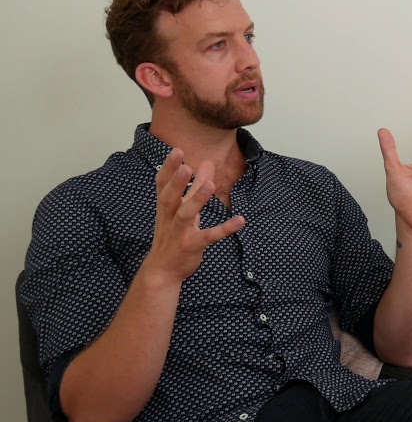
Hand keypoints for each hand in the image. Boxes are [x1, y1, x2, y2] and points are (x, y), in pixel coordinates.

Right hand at [143, 149, 244, 285]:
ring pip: (186, 215)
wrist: (162, 270)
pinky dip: (224, 229)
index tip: (176, 150)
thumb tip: (207, 163)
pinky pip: (208, 237)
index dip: (169, 168)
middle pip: (169, 198)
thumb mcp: (183, 208)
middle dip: (177, 182)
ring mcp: (180, 233)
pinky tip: (240, 220)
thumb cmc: (172, 234)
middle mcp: (170, 218)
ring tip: (209, 185)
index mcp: (166, 207)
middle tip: (186, 166)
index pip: (163, 185)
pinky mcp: (192, 246)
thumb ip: (195, 186)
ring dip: (197, 200)